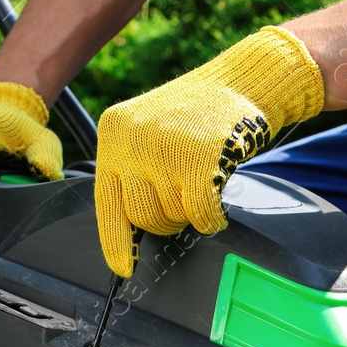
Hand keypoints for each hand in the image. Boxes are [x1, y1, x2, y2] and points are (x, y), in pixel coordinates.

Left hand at [94, 26, 323, 276]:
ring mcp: (165, 149)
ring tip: (202, 180)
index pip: (105, 200)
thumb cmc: (198, 113)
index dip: (115, 240)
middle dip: (165, 220)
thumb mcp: (148, 133)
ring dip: (191, 211)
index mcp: (113, 132)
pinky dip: (212, 217)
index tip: (123, 265)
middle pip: (141, 216)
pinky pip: (200, 214)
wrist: (241, 80)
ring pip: (172, 215)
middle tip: (183, 201)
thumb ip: (132, 171)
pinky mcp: (199, 160)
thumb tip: (129, 228)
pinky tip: (218, 203)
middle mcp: (132, 140)